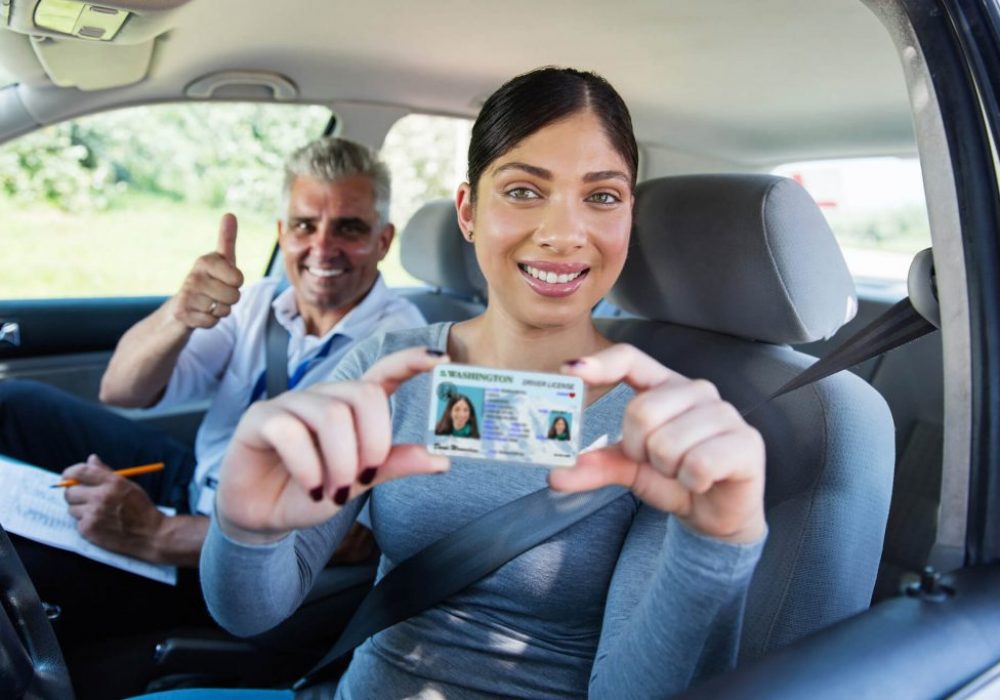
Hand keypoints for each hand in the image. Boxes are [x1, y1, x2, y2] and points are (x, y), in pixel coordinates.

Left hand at [62, 454, 166, 557]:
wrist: (151, 534)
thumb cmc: (140, 507)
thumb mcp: (127, 484)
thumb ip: (106, 472)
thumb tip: (91, 458)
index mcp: (112, 482)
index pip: (80, 472)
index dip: (70, 473)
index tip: (69, 476)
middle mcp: (101, 496)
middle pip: (70, 491)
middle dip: (74, 494)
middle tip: (84, 498)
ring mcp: (94, 514)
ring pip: (72, 508)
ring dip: (80, 510)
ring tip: (97, 513)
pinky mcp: (89, 529)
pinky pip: (77, 523)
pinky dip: (86, 523)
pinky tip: (100, 523)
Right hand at [172, 213, 243, 328]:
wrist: (181, 306)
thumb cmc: (208, 281)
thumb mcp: (220, 261)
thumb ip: (227, 240)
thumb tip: (229, 214)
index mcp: (205, 261)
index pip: (238, 278)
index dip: (236, 283)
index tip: (224, 279)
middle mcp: (193, 275)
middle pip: (234, 296)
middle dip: (229, 300)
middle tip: (216, 295)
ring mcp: (186, 295)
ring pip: (224, 310)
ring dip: (219, 311)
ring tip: (207, 303)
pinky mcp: (181, 313)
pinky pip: (212, 322)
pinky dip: (210, 322)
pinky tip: (199, 314)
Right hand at [216, 347, 450, 543]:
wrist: (262, 516)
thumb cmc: (312, 492)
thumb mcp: (358, 482)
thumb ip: (393, 466)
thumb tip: (441, 460)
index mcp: (351, 406)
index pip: (384, 372)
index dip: (411, 361)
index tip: (441, 358)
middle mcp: (323, 397)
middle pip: (364, 395)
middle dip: (373, 443)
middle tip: (363, 477)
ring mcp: (290, 403)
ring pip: (332, 415)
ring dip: (341, 462)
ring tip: (334, 492)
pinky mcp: (259, 418)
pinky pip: (291, 431)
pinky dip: (309, 468)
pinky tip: (311, 487)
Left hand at [549, 344, 765, 543]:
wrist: (716, 515)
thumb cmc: (674, 479)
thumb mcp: (629, 469)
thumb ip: (595, 466)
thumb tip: (555, 474)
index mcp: (664, 386)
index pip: (630, 359)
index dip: (600, 363)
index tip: (570, 372)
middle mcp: (696, 391)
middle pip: (641, 410)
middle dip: (638, 449)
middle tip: (655, 462)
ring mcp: (725, 413)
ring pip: (668, 442)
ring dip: (666, 470)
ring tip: (681, 472)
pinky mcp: (746, 442)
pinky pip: (698, 464)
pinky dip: (691, 482)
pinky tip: (702, 482)